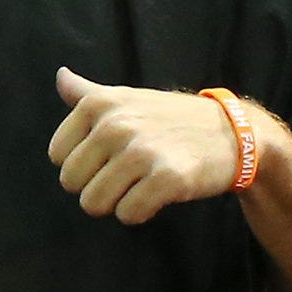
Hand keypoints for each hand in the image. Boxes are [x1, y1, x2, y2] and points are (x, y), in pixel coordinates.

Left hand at [48, 70, 244, 223]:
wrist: (234, 133)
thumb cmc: (171, 118)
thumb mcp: (127, 98)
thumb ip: (88, 93)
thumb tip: (60, 76)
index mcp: (99, 104)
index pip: (57, 155)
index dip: (82, 164)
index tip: (107, 157)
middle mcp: (115, 125)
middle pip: (71, 183)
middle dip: (95, 187)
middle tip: (125, 176)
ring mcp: (141, 151)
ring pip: (94, 203)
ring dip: (116, 203)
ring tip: (139, 185)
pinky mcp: (167, 178)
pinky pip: (127, 215)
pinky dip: (139, 213)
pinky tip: (156, 196)